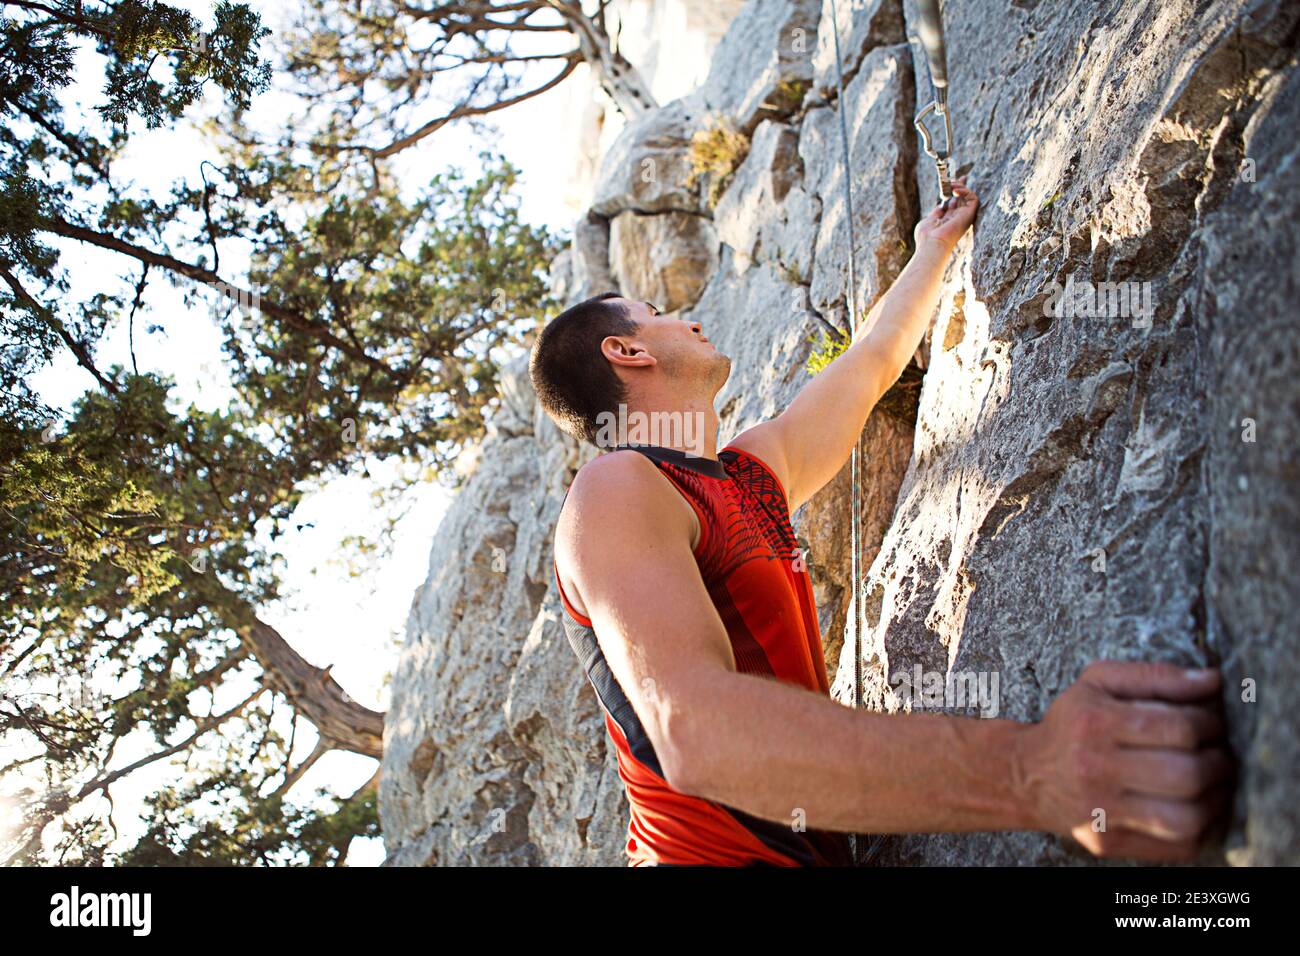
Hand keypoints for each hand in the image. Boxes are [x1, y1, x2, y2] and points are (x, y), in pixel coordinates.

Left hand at [914, 176, 976, 251]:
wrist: (931, 244)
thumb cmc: (926, 237)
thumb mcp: (929, 221)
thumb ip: (936, 213)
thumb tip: (942, 205)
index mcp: (948, 220)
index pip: (954, 203)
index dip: (953, 192)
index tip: (950, 182)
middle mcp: (958, 219)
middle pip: (962, 198)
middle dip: (960, 185)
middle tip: (955, 177)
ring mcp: (963, 217)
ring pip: (968, 197)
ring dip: (961, 187)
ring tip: (951, 184)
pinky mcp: (969, 215)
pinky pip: (973, 199)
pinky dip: (966, 191)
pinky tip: (956, 189)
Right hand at [1016, 660, 1234, 860]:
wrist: (1025, 774)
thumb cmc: (1071, 724)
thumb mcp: (1099, 683)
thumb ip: (1155, 676)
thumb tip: (1212, 681)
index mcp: (1094, 723)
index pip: (1178, 728)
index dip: (1210, 724)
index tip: (1212, 723)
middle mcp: (1094, 769)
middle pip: (1187, 774)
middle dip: (1218, 762)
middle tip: (1218, 753)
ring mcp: (1100, 812)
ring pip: (1185, 818)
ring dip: (1214, 800)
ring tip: (1213, 782)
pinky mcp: (1107, 842)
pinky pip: (1175, 846)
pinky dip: (1200, 828)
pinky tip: (1195, 806)